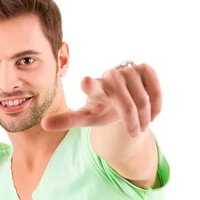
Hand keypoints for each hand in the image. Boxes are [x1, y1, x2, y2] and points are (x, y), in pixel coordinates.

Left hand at [41, 63, 161, 136]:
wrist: (120, 98)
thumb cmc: (100, 109)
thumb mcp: (85, 117)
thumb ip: (66, 120)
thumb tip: (43, 124)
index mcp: (94, 88)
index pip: (91, 86)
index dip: (89, 85)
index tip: (84, 82)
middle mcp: (110, 76)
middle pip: (125, 104)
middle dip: (131, 121)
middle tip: (134, 131)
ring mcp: (128, 70)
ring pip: (142, 100)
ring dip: (144, 116)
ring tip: (141, 124)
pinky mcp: (144, 68)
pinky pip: (155, 89)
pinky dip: (156, 104)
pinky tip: (152, 113)